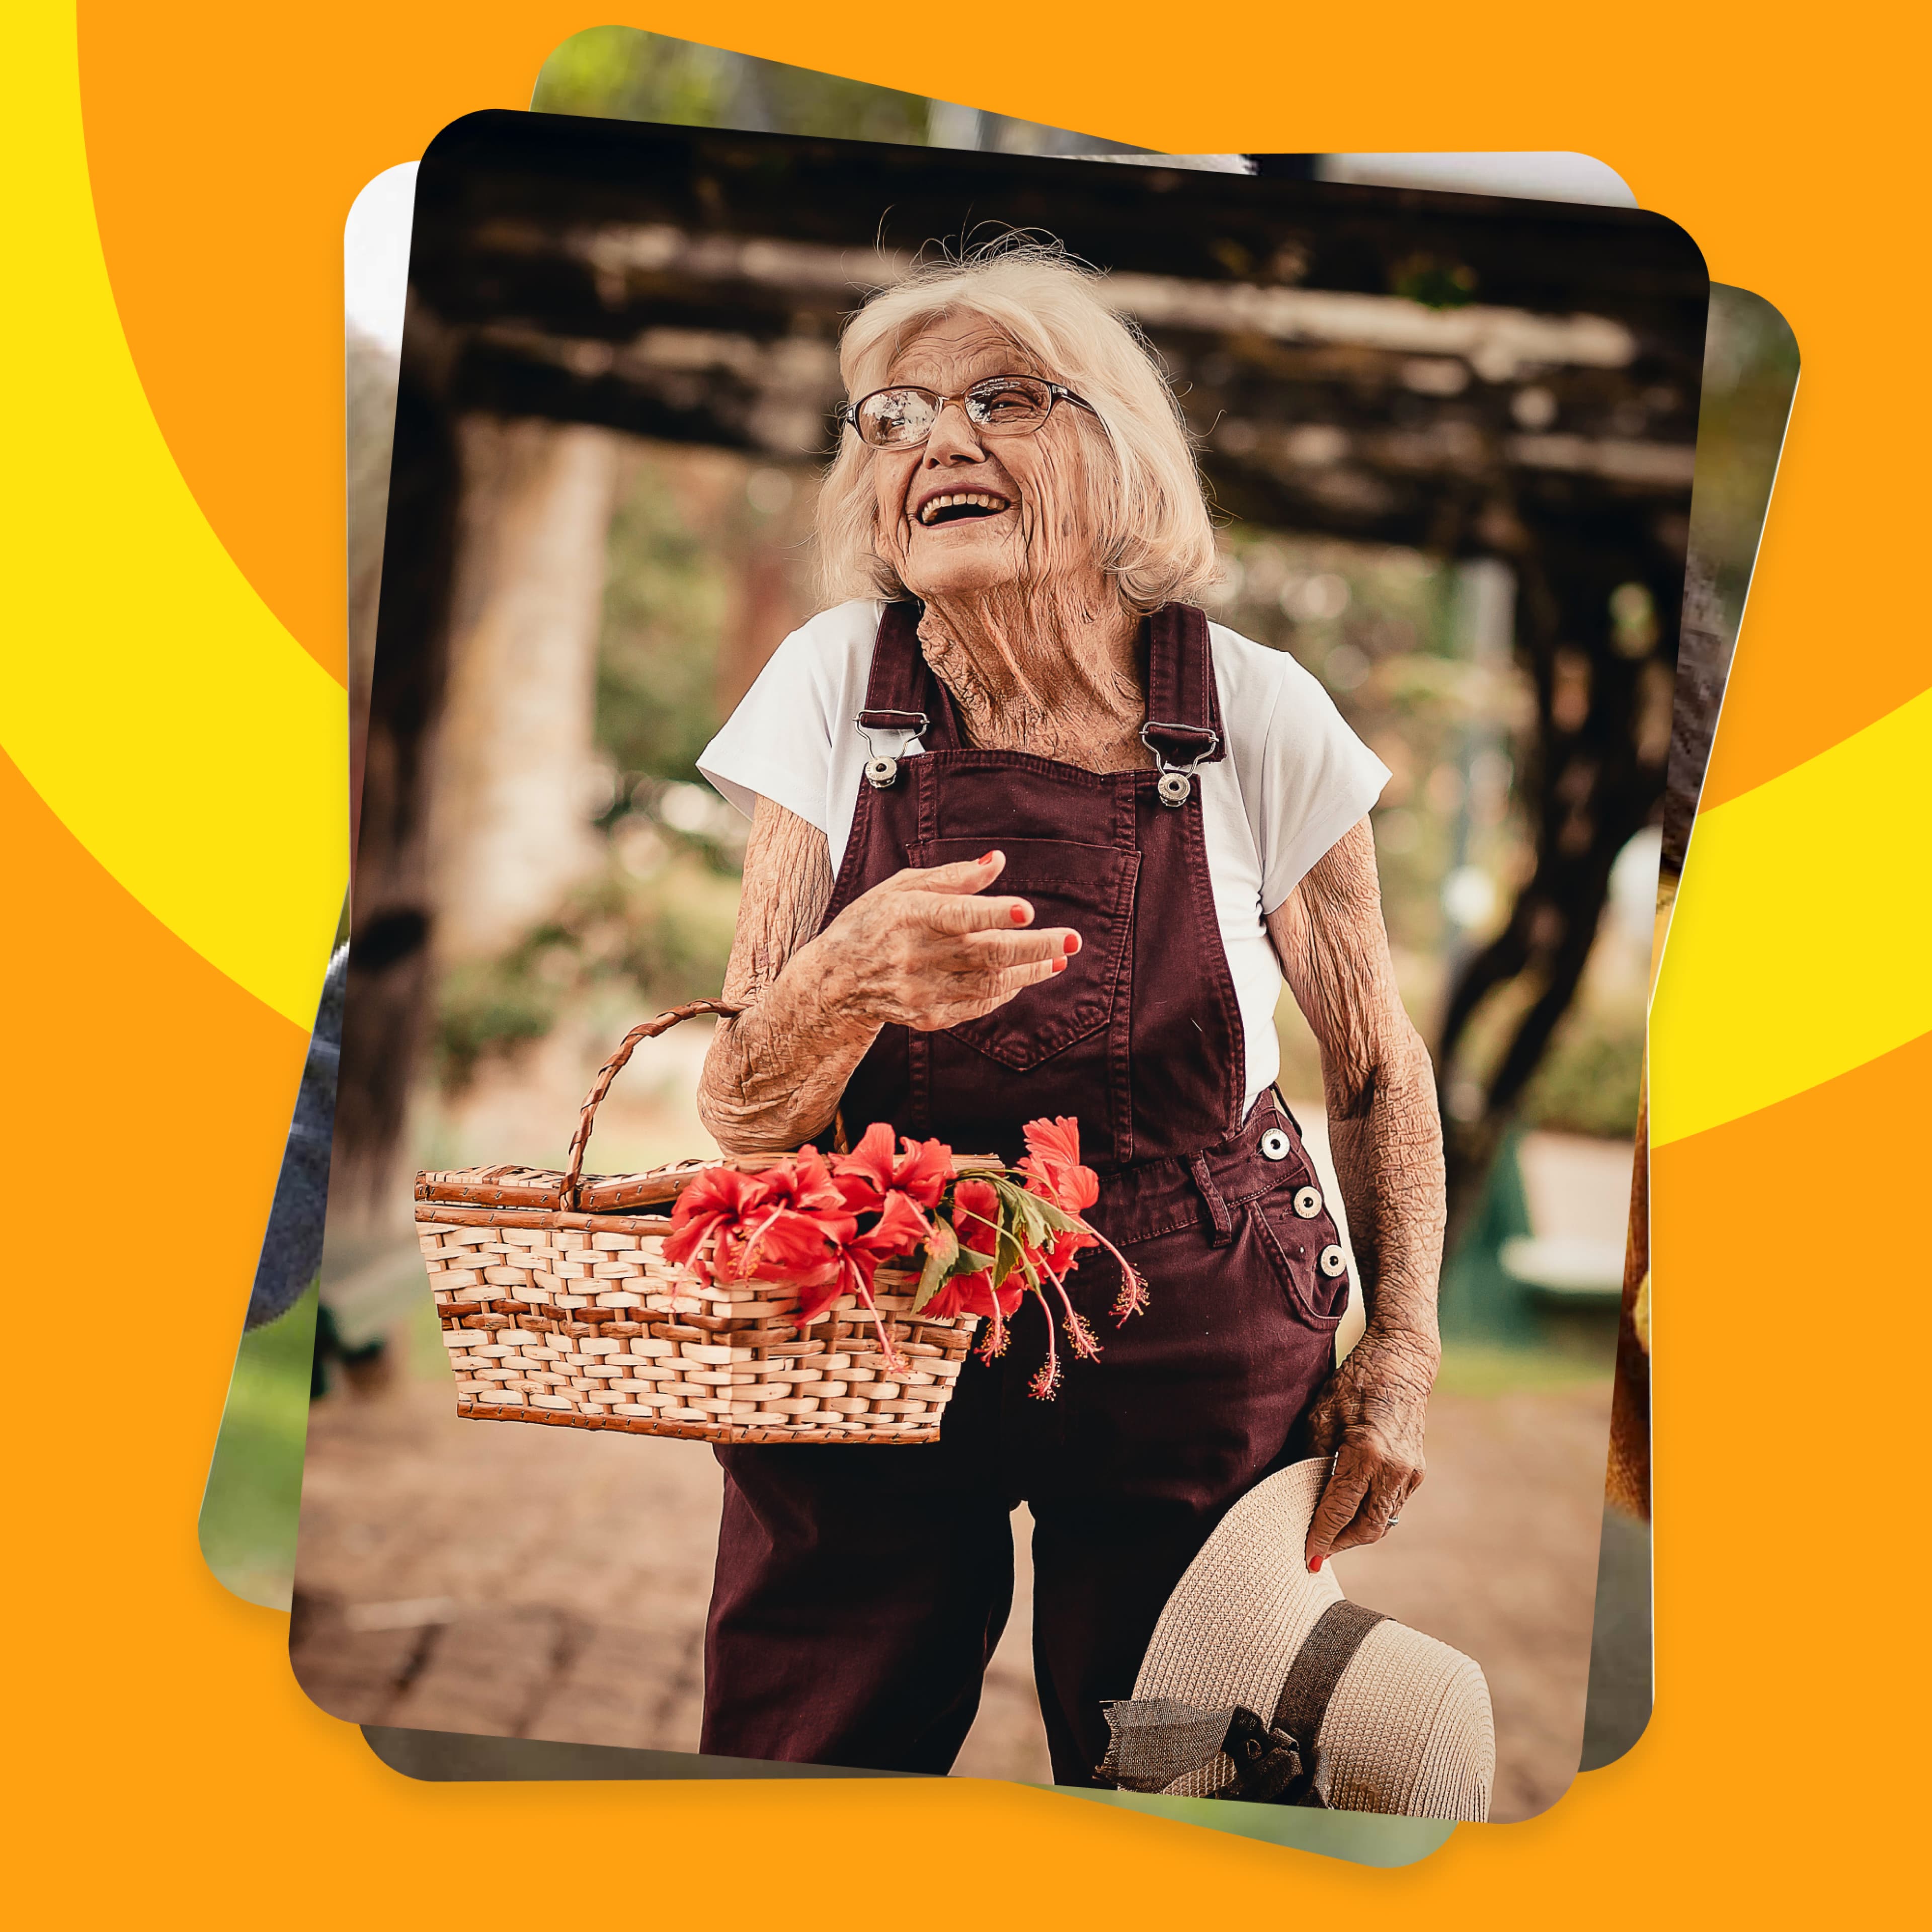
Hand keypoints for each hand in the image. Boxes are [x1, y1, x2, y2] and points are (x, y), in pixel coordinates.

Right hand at [815, 850, 1078, 1033]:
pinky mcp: (928, 1016)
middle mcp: (916, 956)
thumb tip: (998, 862)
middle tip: (1072, 939)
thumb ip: (953, 877)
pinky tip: (1025, 975)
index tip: (1026, 910)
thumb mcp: (903, 887)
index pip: (956, 916)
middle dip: (1034, 947)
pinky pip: (978, 1005)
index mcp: (909, 916)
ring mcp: (923, 990)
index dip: (992, 914)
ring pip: (989, 983)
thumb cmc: (874, 921)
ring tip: (1059, 957)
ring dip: (1029, 970)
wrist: (836, 980)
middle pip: (984, 954)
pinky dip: (1005, 989)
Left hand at [1301, 1326, 1436, 1570]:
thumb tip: (1301, 1499)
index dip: (1321, 1536)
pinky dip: (1370, 1513)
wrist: (1401, 1363)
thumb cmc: (1353, 1384)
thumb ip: (1313, 1460)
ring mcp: (1411, 1472)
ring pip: (1382, 1521)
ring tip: (1329, 1532)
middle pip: (1367, 1528)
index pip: (1339, 1510)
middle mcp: (1394, 1468)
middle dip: (1340, 1543)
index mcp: (1366, 1453)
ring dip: (1356, 1531)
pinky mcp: (1417, 1472)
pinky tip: (1351, 1509)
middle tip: (1317, 1549)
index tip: (1308, 1557)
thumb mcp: (1321, 1416)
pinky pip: (1392, 1506)